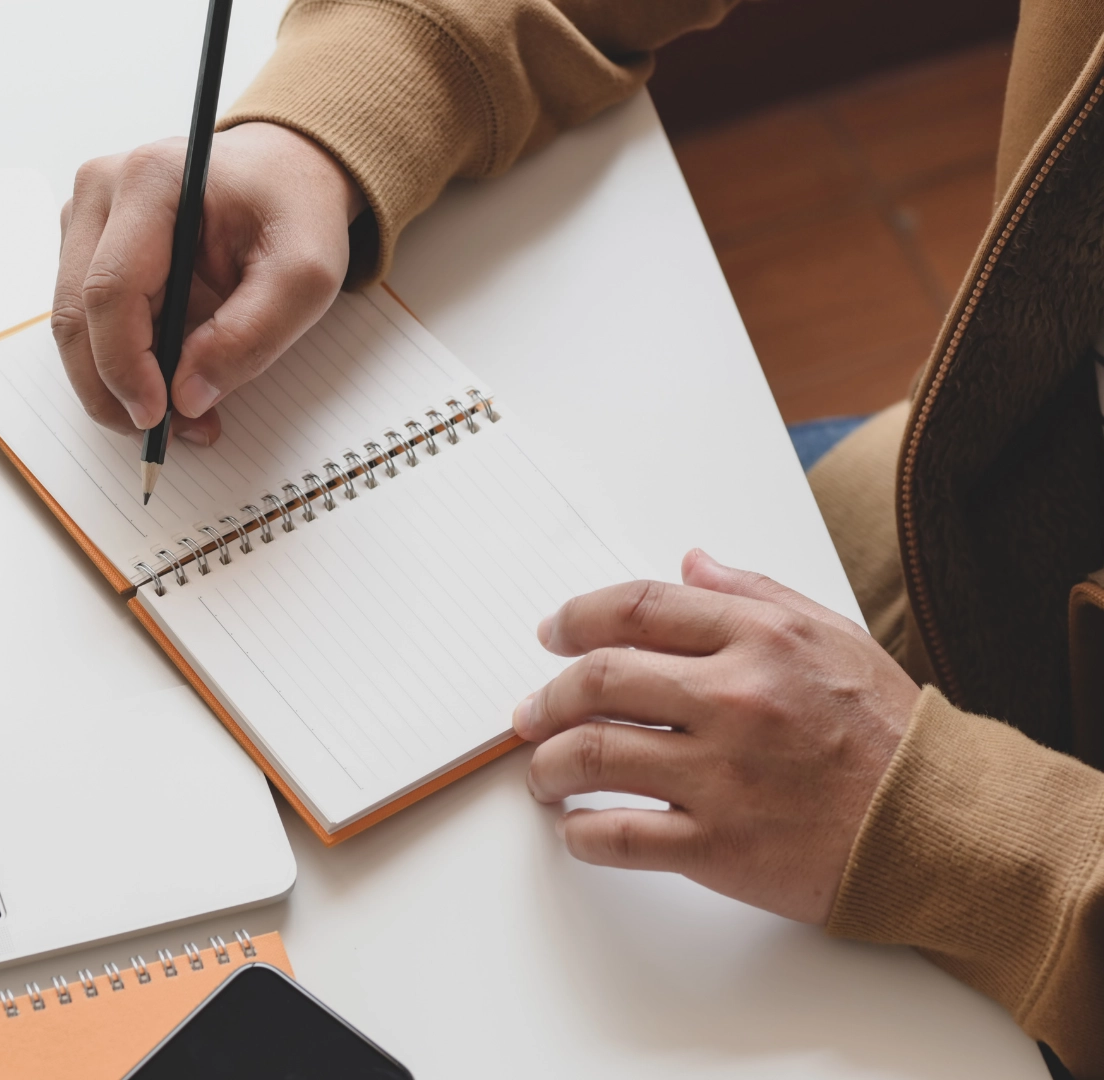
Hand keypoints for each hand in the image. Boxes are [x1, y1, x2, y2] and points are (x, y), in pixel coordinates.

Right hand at [53, 122, 364, 444]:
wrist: (284, 173)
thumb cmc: (293, 212)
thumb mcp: (305, 276)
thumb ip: (251, 336)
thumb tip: (187, 398)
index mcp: (152, 179)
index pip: (110, 289)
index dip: (125, 365)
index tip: (158, 416)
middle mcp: (101, 189)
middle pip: (76, 314)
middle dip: (113, 389)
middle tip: (165, 434)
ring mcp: (85, 215)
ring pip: (74, 324)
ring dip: (114, 384)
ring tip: (178, 415)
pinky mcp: (85, 242)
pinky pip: (85, 320)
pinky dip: (118, 364)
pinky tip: (164, 380)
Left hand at [515, 549, 919, 923]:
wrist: (941, 826)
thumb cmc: (888, 733)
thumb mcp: (831, 636)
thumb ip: (754, 594)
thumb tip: (690, 564)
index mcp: (759, 640)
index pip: (635, 609)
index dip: (576, 618)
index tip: (551, 633)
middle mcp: (734, 699)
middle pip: (596, 680)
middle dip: (546, 697)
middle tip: (528, 712)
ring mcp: (722, 775)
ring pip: (592, 755)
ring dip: (548, 764)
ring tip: (542, 773)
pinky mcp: (720, 845)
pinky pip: (618, 835)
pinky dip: (580, 834)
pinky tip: (575, 829)